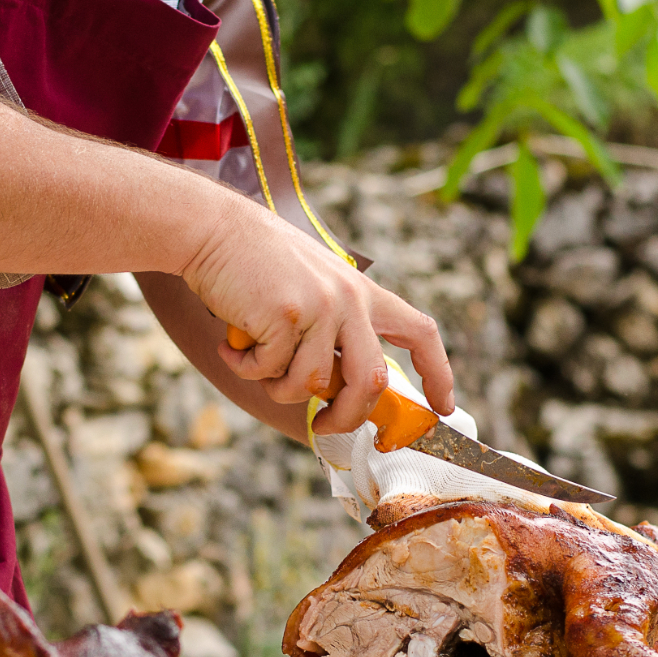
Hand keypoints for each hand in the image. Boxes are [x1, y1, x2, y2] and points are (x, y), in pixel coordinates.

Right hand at [183, 197, 454, 434]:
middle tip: (324, 426)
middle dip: (347, 416)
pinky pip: (270, 372)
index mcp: (363, 293)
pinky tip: (233, 342)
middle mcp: (349, 299)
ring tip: (254, 360)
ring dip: (277, 387)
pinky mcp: (285, 316)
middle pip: (370, 381)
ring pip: (312, 384)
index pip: (420, 332)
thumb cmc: (256, 264)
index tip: (444, 405)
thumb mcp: (314, 287)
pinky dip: (246, 367)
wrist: (213, 230)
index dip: (438, 373)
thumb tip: (340, 390)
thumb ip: (334, 329)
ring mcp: (319, 307)